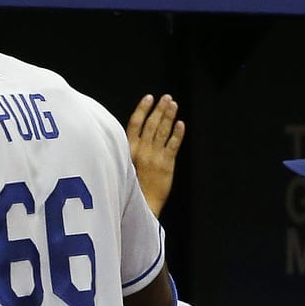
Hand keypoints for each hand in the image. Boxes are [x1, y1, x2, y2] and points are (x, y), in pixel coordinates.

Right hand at [126, 93, 184, 217]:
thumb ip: (129, 151)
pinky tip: (181, 124)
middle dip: (159, 109)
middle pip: (151, 124)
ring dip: (168, 116)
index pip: (135, 124)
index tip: (149, 98)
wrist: (141, 208)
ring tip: (173, 105)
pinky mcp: (166, 165)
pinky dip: (177, 134)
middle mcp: (141, 151)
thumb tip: (135, 135)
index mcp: (128, 150)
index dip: (142, 109)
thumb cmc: (131, 190)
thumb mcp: (123, 167)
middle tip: (167, 98)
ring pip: (162, 131)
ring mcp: (155, 157)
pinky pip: (173, 145)